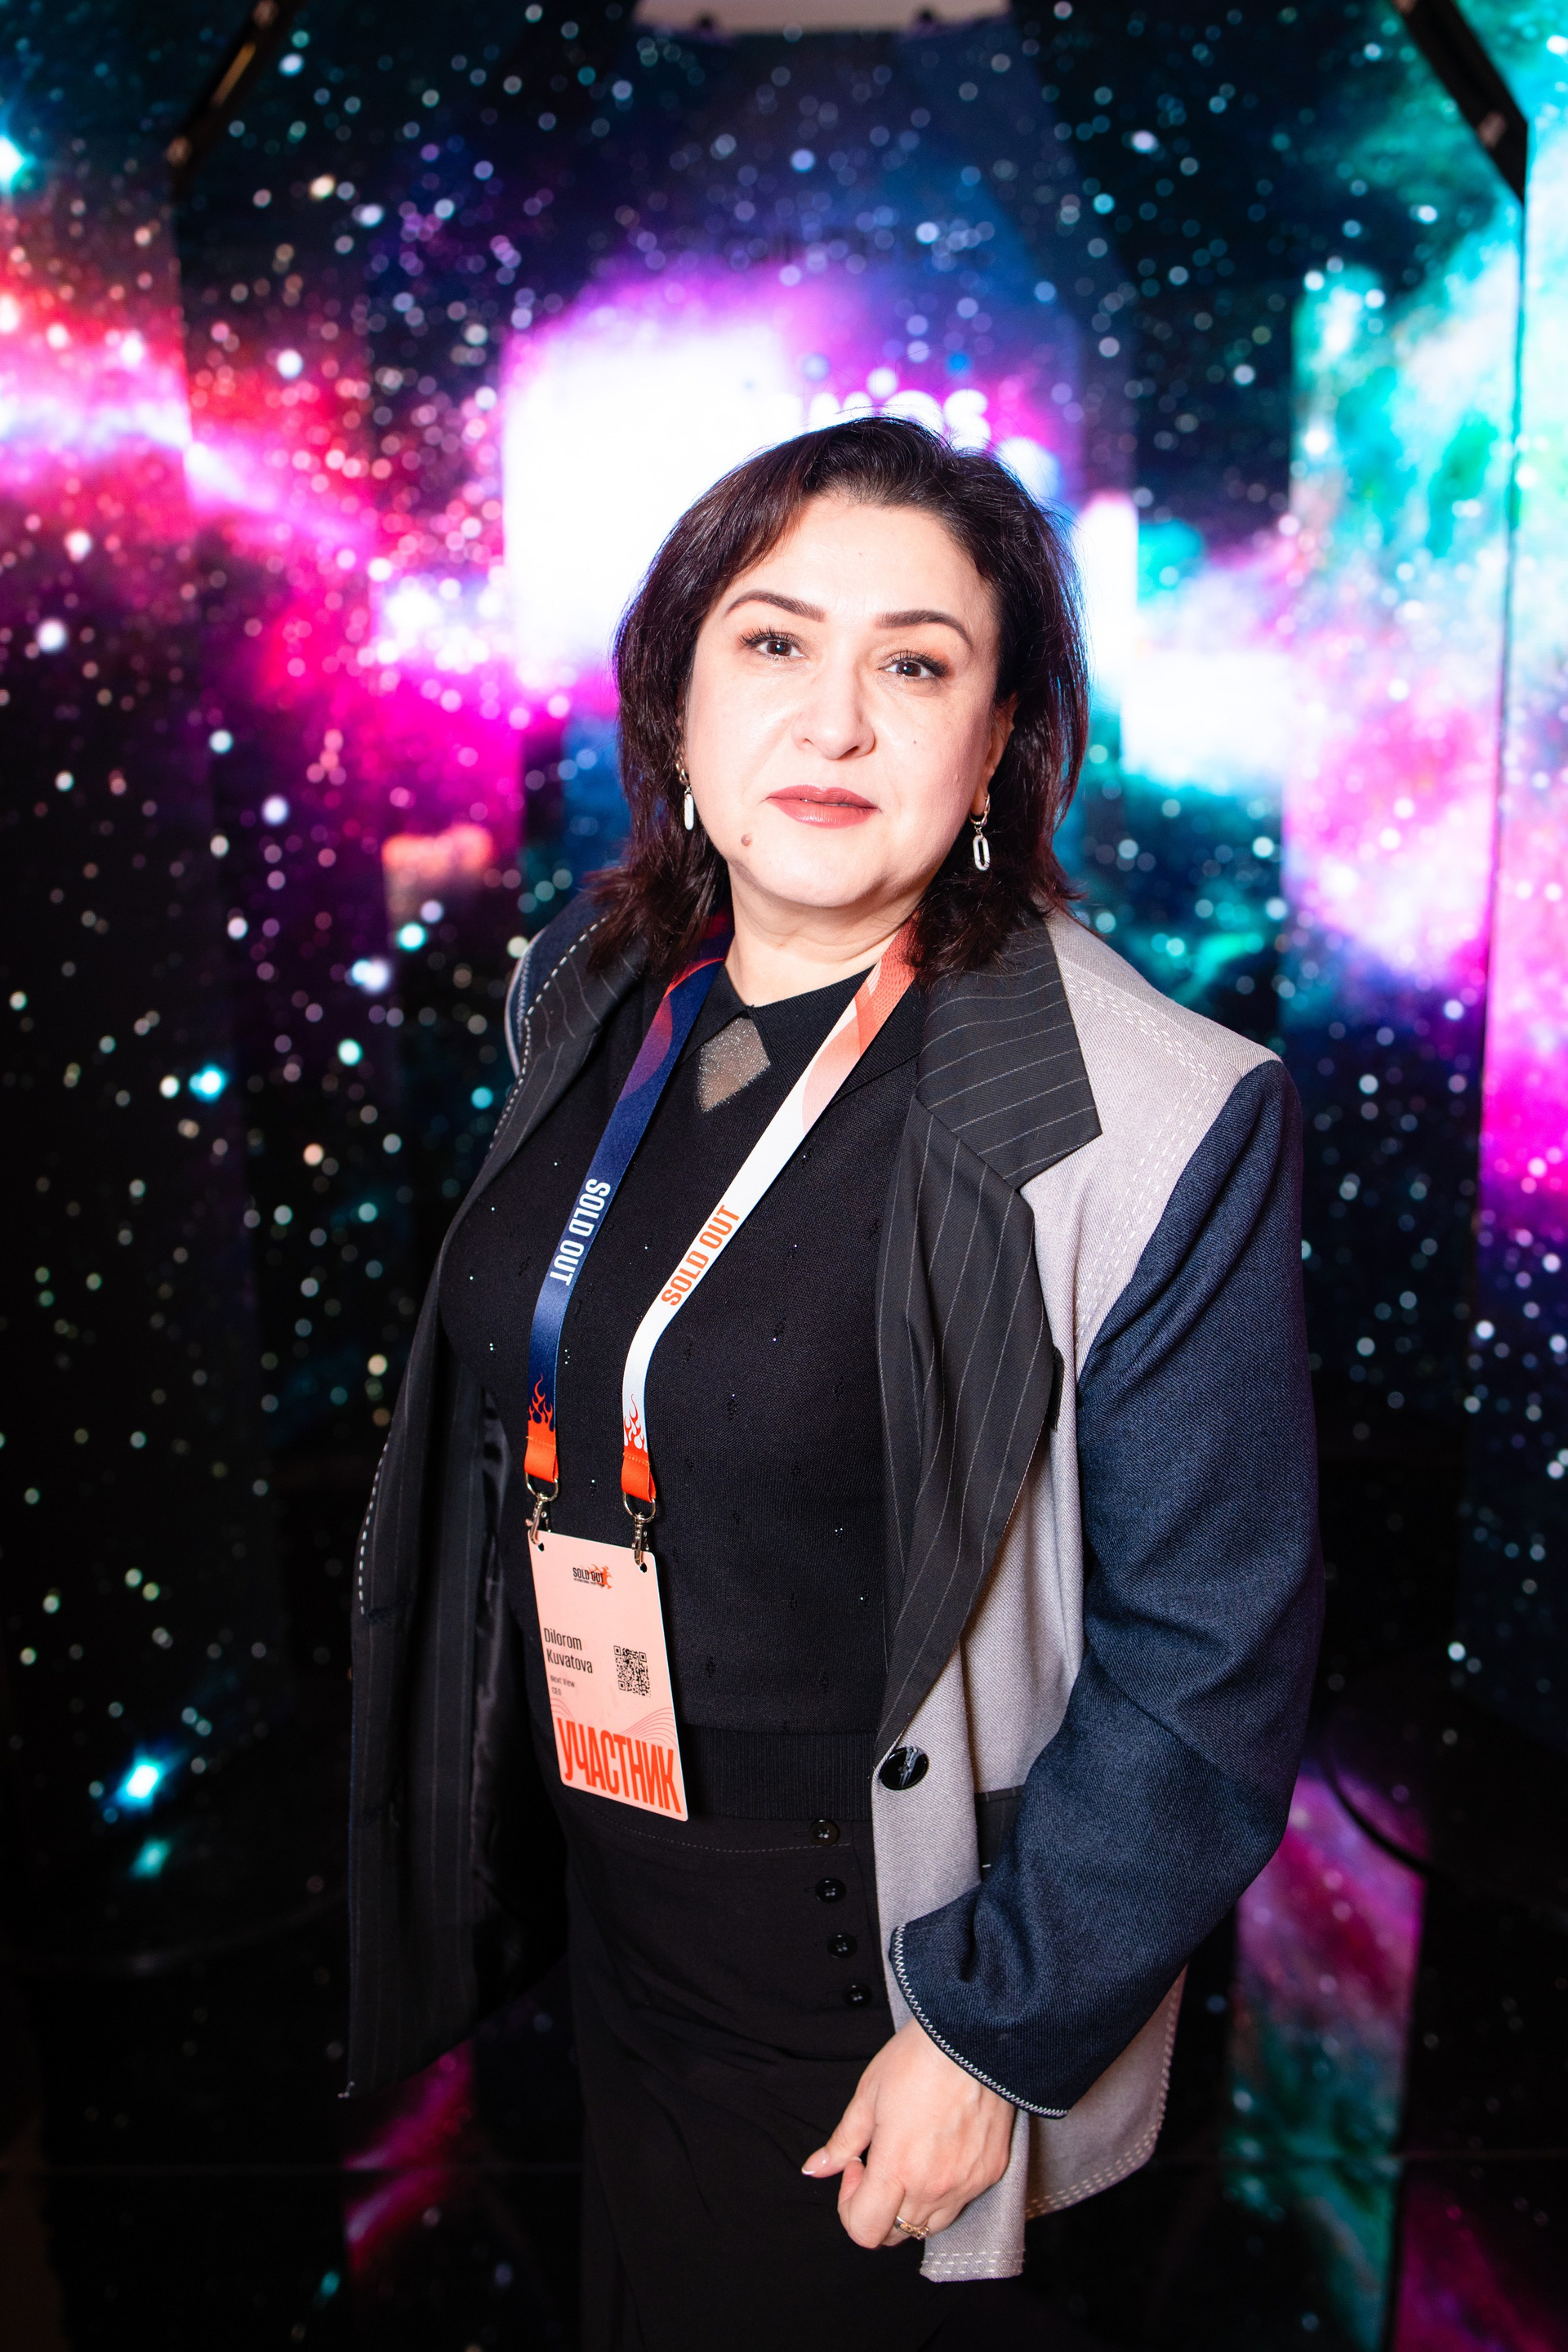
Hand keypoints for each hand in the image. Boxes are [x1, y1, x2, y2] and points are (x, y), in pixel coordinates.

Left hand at [800, 2017, 1014, 2246]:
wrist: (974, 2035)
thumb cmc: (918, 2059)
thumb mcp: (867, 2095)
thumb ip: (841, 2142)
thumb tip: (815, 2168)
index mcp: (897, 2169)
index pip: (864, 2231)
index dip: (849, 2206)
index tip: (856, 2167)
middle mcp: (934, 2187)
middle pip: (895, 2234)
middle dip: (877, 2207)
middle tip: (877, 2162)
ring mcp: (966, 2184)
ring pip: (929, 2225)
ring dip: (909, 2203)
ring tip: (909, 2156)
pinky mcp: (990, 2173)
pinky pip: (960, 2201)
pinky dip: (943, 2189)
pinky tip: (938, 2151)